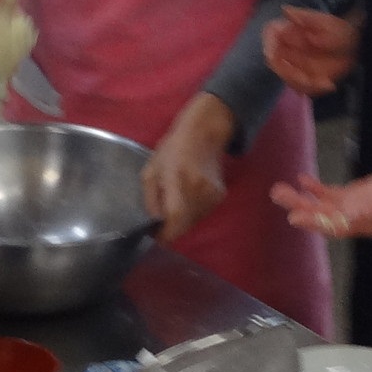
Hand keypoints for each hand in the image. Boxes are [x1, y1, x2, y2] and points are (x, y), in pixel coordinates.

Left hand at [144, 94, 235, 243]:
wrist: (204, 133)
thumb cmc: (173, 148)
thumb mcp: (151, 170)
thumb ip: (151, 199)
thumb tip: (154, 223)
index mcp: (178, 180)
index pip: (175, 217)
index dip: (165, 233)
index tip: (155, 237)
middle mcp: (198, 189)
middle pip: (185, 225)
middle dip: (171, 229)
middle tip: (160, 224)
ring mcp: (212, 194)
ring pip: (194, 221)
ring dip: (182, 221)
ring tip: (174, 206)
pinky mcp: (220, 196)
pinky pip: (202, 214)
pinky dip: (192, 213)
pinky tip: (187, 199)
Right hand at [262, 6, 358, 96]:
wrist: (356, 47)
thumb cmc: (339, 30)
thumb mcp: (325, 22)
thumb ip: (306, 18)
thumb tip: (285, 10)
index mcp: (289, 31)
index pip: (270, 35)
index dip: (268, 44)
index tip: (272, 55)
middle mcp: (288, 49)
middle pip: (276, 62)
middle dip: (289, 72)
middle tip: (308, 78)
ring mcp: (296, 65)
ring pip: (288, 78)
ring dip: (303, 83)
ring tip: (326, 82)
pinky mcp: (305, 78)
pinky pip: (303, 87)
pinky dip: (314, 88)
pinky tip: (329, 84)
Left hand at [272, 164, 371, 240]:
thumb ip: (371, 209)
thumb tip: (347, 216)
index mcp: (364, 225)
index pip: (332, 226)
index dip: (313, 222)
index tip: (293, 217)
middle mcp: (355, 219)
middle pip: (322, 215)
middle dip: (300, 206)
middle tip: (277, 194)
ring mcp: (355, 206)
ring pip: (323, 204)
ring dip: (302, 197)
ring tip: (280, 188)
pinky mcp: (357, 193)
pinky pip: (332, 193)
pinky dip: (317, 188)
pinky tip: (303, 180)